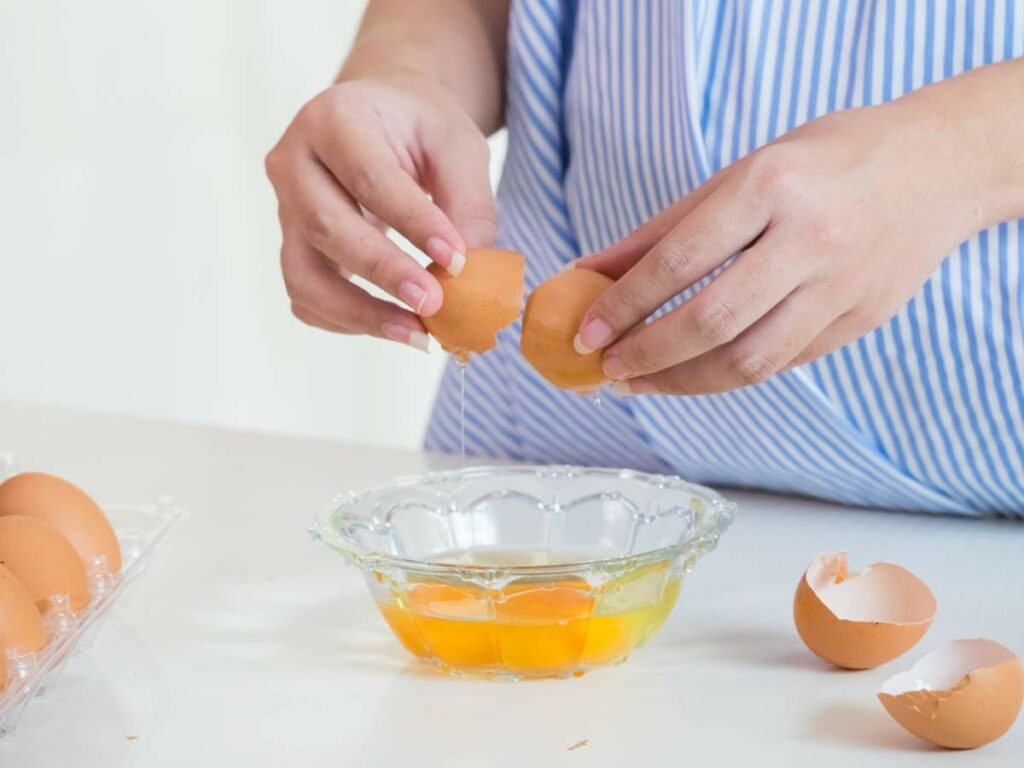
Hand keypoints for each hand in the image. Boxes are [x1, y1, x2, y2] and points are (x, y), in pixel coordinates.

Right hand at [265, 68, 496, 348]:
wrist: (382, 122)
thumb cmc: (420, 130)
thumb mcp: (457, 145)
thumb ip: (468, 201)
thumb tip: (468, 273)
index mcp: (334, 119)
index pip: (370, 178)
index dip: (413, 223)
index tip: (457, 260)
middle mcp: (293, 162)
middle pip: (327, 227)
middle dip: (384, 273)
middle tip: (434, 303)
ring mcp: (285, 210)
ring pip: (304, 274)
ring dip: (360, 312)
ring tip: (416, 333)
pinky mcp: (291, 247)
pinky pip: (306, 297)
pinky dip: (347, 320)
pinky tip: (395, 325)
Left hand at [572, 99, 995, 395]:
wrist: (938, 169)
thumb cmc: (825, 161)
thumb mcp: (741, 171)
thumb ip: (664, 229)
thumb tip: (590, 273)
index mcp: (771, 186)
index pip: (679, 261)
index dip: (624, 305)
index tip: (584, 334)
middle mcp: (810, 238)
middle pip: (712, 322)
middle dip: (647, 355)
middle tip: (606, 368)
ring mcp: (842, 286)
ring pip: (750, 360)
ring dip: (683, 382)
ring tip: (640, 382)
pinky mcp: (861, 320)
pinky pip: (783, 362)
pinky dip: (730, 374)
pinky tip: (695, 372)